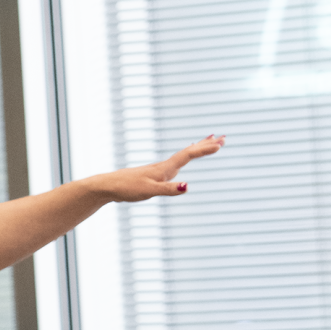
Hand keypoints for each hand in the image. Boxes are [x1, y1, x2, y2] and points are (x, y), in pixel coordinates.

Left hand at [88, 134, 224, 201]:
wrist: (107, 186)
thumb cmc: (127, 189)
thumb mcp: (149, 192)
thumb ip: (169, 189)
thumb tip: (188, 186)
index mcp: (165, 168)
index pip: (189, 155)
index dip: (205, 150)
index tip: (220, 144)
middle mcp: (164, 166)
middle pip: (189, 152)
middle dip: (206, 145)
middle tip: (223, 137)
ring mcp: (159, 169)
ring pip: (183, 155)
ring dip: (198, 148)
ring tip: (210, 142)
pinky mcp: (154, 174)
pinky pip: (176, 162)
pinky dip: (186, 157)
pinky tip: (184, 160)